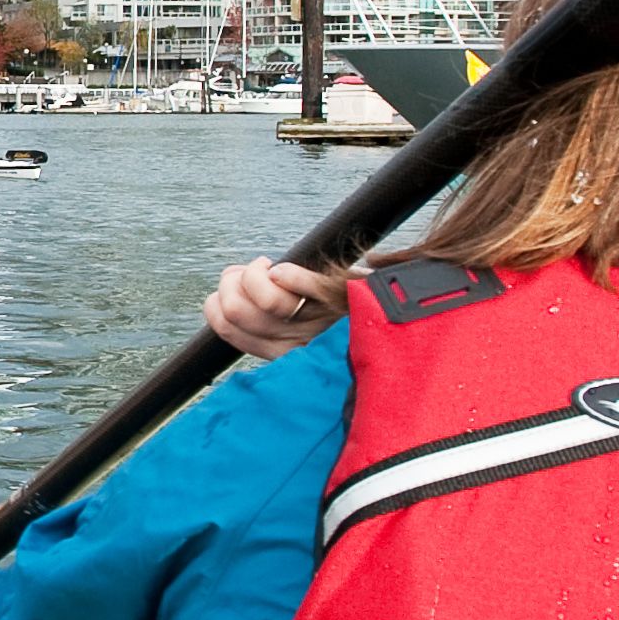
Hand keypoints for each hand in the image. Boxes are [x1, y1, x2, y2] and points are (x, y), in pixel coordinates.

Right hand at [206, 257, 345, 358]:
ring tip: (272, 269)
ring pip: (258, 296)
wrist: (399, 318)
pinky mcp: (333, 299)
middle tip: (256, 273)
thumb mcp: (302, 332)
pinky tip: (284, 270)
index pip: (224, 325)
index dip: (219, 299)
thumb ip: (267, 320)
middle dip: (234, 281)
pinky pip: (294, 284)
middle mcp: (291, 341)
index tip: (239, 289)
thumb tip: (229, 289)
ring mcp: (312, 322)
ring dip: (256, 272)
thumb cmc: (349, 319)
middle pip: (234, 310)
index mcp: (278, 350)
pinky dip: (284, 272)